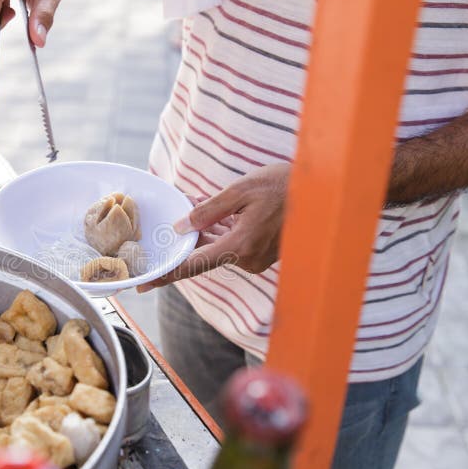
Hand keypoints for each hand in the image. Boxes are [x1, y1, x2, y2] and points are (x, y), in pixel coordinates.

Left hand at [138, 164, 289, 292]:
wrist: (323, 191)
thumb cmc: (282, 185)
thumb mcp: (240, 190)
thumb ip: (207, 210)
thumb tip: (181, 227)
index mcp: (240, 245)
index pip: (193, 265)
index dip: (166, 274)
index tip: (145, 283)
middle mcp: (248, 258)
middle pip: (205, 254)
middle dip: (187, 240)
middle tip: (170, 226)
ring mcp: (257, 259)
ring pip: (219, 248)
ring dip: (204, 233)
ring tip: (191, 209)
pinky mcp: (263, 253)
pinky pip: (233, 244)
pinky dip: (221, 232)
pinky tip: (211, 215)